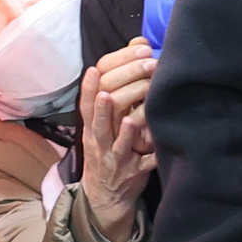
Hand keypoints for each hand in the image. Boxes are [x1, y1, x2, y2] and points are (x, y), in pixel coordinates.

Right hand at [76, 43, 156, 240]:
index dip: (88, 87)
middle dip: (114, 98)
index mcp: (92, 127)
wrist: (106, 196)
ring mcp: (115, 159)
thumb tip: (135, 45)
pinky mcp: (133, 173)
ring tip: (128, 118)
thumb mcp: (103, 123)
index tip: (94, 69)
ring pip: (117, 143)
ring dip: (124, 131)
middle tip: (139, 73)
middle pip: (102, 119)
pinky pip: (143, 165)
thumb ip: (113, 91)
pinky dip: (149, 157)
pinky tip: (156, 146)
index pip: (85, 104)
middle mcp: (100, 142)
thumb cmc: (108, 149)